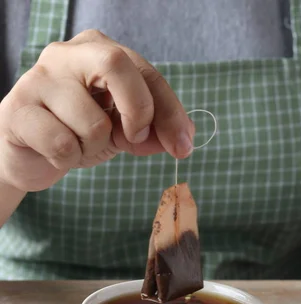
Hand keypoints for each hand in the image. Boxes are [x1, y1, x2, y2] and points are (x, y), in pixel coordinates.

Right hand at [0, 29, 193, 192]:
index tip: (184, 145)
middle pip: (117, 65)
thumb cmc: (75, 133)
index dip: (170, 111)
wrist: (27, 155)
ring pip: (93, 122)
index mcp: (98, 50)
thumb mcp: (119, 132)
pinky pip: (63, 144)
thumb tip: (183, 139)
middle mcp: (67, 54)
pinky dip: (68, 160)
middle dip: (138, 111)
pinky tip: (57, 153)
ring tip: (78, 146)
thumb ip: (149, 132)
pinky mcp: (18, 110)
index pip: (146, 72)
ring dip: (94, 148)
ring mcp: (39, 79)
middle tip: (130, 139)